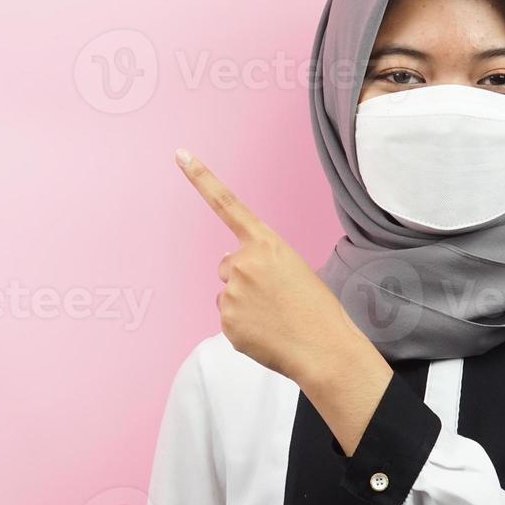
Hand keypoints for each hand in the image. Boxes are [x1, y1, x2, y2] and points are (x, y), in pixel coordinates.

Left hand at [174, 147, 392, 426]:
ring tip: (275, 317)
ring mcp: (231, 294)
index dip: (201, 178)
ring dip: (244, 304)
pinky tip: (266, 332)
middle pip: (228, 265)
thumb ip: (261, 260)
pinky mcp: (226, 322)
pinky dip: (243, 326)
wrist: (325, 349)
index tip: (179, 154)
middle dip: (244, 278)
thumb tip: (232, 268)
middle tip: (274, 297)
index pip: (227, 205)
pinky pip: (228, 319)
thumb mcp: (295, 269)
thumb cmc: (317, 309)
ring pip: (227, 294)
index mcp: (266, 243)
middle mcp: (243, 263)